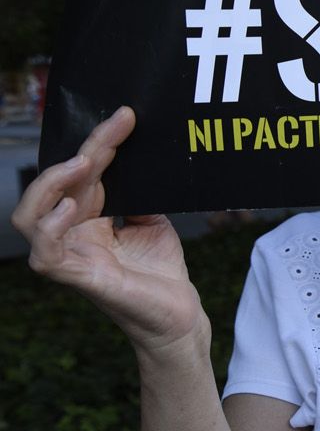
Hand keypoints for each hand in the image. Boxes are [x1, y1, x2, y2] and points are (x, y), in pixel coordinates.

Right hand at [11, 107, 205, 350]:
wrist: (180, 314)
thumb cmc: (162, 272)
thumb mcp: (153, 221)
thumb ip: (137, 193)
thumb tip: (137, 157)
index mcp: (87, 218)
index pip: (83, 173)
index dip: (100, 142)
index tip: (126, 117)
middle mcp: (70, 233)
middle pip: (56, 185)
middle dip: (82, 152)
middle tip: (112, 131)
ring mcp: (68, 255)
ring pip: (28, 216)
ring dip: (51, 185)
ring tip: (81, 166)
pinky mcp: (74, 277)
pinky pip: (44, 253)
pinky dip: (50, 228)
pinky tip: (69, 210)